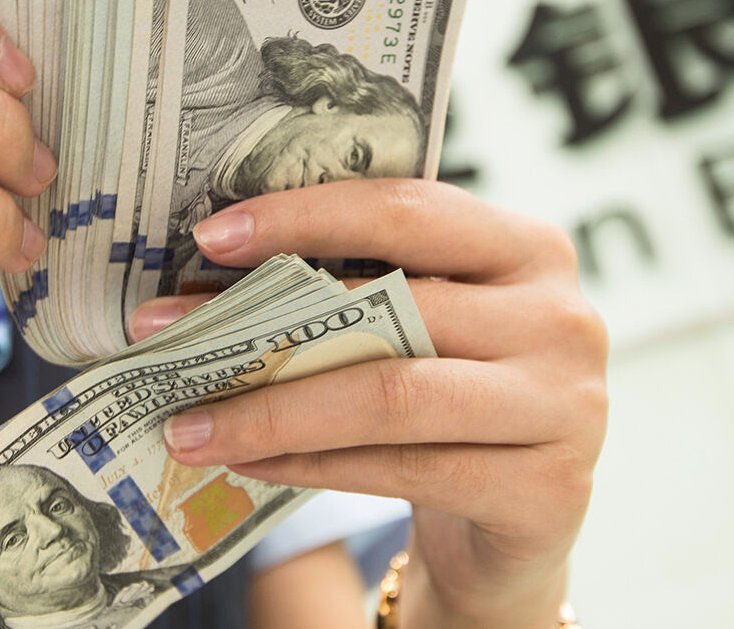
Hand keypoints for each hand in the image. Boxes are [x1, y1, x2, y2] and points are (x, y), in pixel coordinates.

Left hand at [128, 180, 608, 627]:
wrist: (522, 520)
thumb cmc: (457, 397)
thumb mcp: (429, 328)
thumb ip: (363, 291)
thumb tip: (214, 276)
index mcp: (534, 248)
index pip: (410, 211)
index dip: (306, 216)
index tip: (209, 236)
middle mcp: (565, 319)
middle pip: (396, 305)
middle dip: (266, 323)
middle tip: (165, 334)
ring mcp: (567, 407)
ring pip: (392, 394)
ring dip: (272, 408)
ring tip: (187, 422)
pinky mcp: (549, 490)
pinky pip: (403, 470)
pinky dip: (310, 465)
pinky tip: (247, 462)